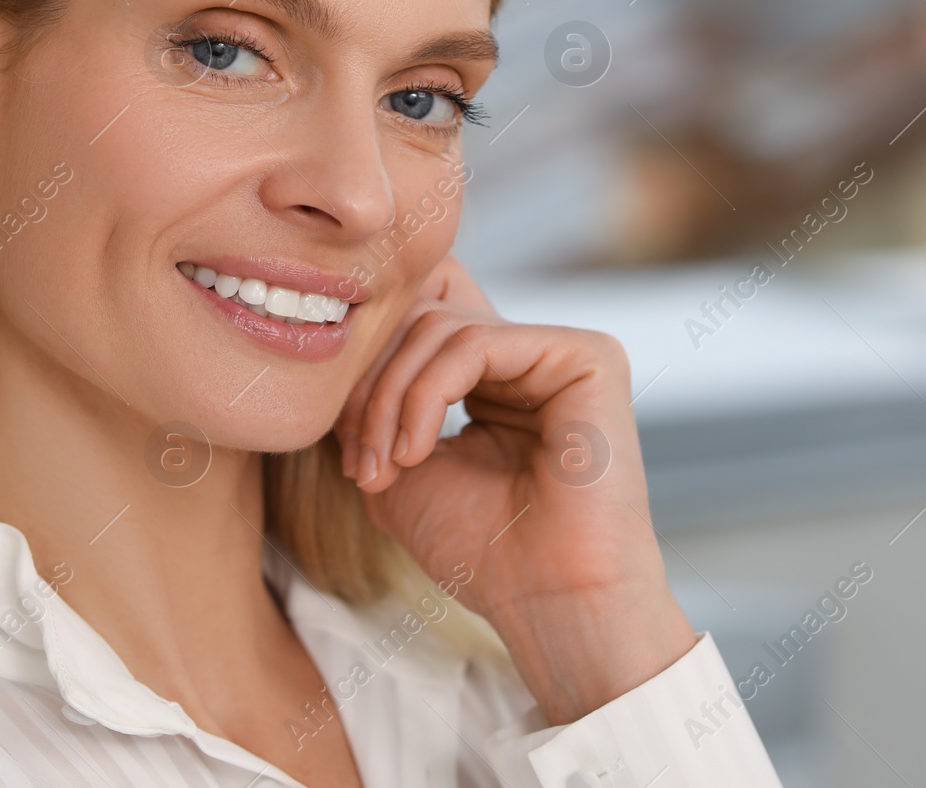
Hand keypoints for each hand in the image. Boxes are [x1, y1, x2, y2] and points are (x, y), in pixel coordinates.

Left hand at [333, 254, 696, 724]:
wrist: (549, 603)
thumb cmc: (482, 553)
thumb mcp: (398, 472)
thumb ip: (372, 410)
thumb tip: (338, 362)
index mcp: (495, 384)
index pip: (412, 337)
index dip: (363, 385)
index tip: (346, 460)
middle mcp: (531, 361)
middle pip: (421, 321)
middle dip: (371, 388)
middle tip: (359, 462)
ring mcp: (561, 353)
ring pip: (440, 328)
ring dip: (390, 399)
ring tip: (386, 466)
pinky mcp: (587, 356)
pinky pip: (474, 342)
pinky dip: (425, 394)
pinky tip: (415, 452)